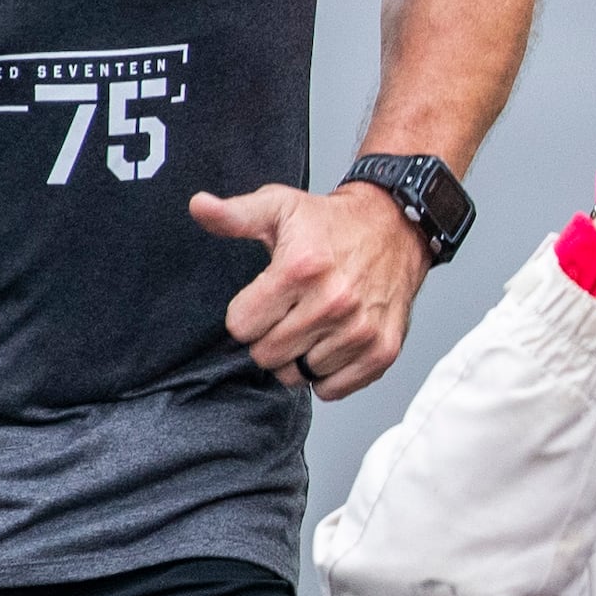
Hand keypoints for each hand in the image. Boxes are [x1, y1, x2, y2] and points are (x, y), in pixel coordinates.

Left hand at [192, 176, 427, 396]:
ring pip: (297, 375)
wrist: (395, 228)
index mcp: (301, 267)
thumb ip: (235, 215)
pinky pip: (332, 390)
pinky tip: (332, 342)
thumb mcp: (279, 207)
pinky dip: (327, 374)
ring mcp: (360, 330)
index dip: (246, 313)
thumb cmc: (332, 223)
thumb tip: (199, 206)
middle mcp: (333, 302)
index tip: (264, 298)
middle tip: (287, 312)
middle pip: (266, 355)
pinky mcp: (381, 352)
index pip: (241, 326)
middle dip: (269, 336)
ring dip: (299, 355)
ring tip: (312, 323)